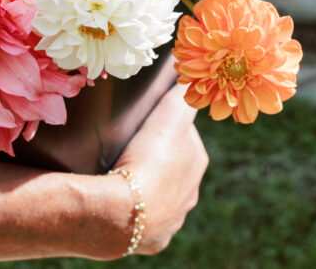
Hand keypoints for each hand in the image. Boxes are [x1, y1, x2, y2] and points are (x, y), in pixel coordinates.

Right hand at [112, 83, 207, 254]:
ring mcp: (171, 221)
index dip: (166, 125)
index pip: (185, 136)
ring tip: (120, 173)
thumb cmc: (149, 159)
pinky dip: (133, 210)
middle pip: (174, 167)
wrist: (123, 213)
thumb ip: (182, 93)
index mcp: (197, 164)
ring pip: (160, 196)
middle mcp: (190, 195)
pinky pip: (142, 221)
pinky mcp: (150, 241)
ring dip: (146, 185)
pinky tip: (119, 202)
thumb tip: (191, 74)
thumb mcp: (169, 115)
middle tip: (128, 146)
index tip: (145, 121)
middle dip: (156, 157)